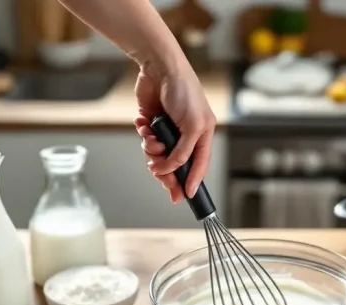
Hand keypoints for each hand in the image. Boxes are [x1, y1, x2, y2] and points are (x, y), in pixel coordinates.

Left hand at [134, 63, 214, 203]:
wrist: (160, 68)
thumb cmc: (184, 91)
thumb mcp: (192, 126)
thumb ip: (184, 152)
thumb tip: (172, 169)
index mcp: (202, 135)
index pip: (198, 166)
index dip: (191, 182)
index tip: (185, 196)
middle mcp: (186, 135)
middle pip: (175, 165)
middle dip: (165, 171)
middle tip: (158, 174)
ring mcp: (168, 130)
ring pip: (158, 155)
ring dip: (151, 149)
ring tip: (151, 137)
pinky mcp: (152, 124)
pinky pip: (146, 140)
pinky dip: (143, 134)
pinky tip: (144, 123)